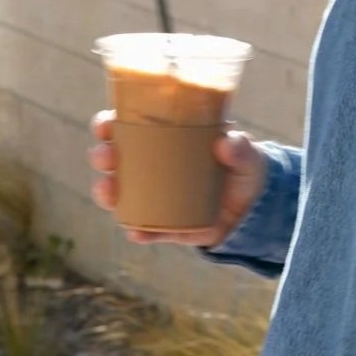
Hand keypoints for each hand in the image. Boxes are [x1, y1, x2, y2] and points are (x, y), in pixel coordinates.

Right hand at [88, 110, 268, 246]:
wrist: (253, 207)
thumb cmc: (243, 166)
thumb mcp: (245, 152)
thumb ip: (239, 147)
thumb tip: (225, 143)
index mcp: (166, 138)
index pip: (129, 126)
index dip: (109, 124)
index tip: (105, 124)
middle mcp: (152, 166)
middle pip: (115, 159)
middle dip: (103, 155)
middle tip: (106, 156)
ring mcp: (155, 197)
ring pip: (120, 194)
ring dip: (107, 192)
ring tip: (108, 190)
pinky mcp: (165, 225)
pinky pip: (145, 229)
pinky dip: (138, 230)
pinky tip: (136, 230)